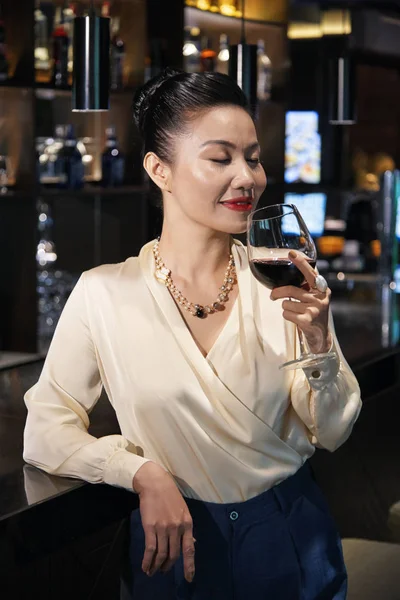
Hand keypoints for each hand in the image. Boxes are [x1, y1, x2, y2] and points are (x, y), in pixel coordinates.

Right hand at [132, 462, 194, 582]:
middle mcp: (177, 528)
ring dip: (157, 566)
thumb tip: (192, 543)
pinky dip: (147, 561)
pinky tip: (145, 566)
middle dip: (168, 566)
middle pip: (174, 554)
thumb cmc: (170, 495)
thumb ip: (186, 528)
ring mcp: (164, 528)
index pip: (189, 549)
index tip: (189, 578)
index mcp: (187, 523)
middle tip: (163, 571)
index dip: (189, 565)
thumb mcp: (183, 510)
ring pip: (161, 554)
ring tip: (153, 571)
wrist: (155, 483)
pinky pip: (150, 549)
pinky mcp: (150, 527)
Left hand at [270, 250, 331, 353]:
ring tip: (294, 311)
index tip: (291, 254)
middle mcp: (320, 298)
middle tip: (272, 295)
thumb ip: (306, 287)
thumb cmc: (314, 312)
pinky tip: (295, 318)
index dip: (300, 263)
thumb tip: (287, 275)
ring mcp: (314, 309)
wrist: (320, 335)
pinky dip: (286, 316)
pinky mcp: (307, 321)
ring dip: (285, 307)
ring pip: (286, 303)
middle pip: (291, 290)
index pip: (310, 273)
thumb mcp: (314, 297)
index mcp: (322, 289)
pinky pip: (286, 313)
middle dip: (277, 292)